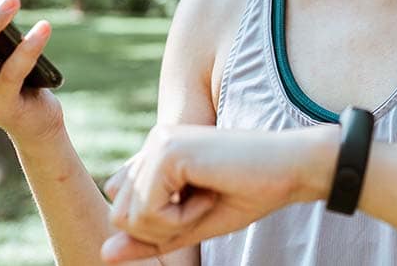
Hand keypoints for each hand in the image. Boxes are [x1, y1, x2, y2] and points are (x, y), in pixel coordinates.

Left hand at [100, 124, 338, 261]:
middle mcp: (153, 143)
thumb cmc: (250, 193)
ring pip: (129, 216)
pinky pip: (149, 211)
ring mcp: (158, 144)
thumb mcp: (192, 226)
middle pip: (119, 215)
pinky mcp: (167, 152)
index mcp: (157, 154)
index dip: (158, 225)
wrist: (291, 169)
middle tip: (204, 206)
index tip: (199, 207)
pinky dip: (180, 219)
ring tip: (207, 200)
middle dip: (160, 229)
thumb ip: (150, 238)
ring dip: (171, 225)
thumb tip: (105, 254)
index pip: (122, 208)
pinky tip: (210, 195)